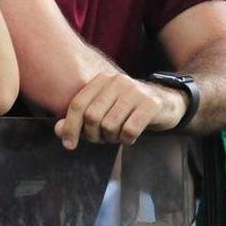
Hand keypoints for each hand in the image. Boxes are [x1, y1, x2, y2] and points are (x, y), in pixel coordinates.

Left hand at [53, 72, 184, 149]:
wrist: (167, 103)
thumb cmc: (128, 110)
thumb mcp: (103, 112)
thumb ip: (80, 120)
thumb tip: (58, 130)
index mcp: (102, 80)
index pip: (78, 104)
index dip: (70, 127)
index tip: (69, 145)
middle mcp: (117, 81)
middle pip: (92, 117)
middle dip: (94, 135)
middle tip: (103, 139)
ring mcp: (135, 91)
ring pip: (110, 125)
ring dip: (112, 138)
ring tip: (118, 135)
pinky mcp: (151, 104)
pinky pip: (129, 130)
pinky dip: (127, 140)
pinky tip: (131, 137)